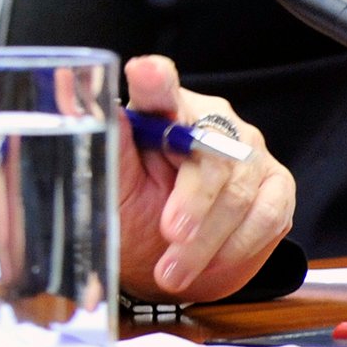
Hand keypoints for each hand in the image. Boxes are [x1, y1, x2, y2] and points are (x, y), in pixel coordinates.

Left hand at [116, 55, 295, 302]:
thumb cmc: (132, 211)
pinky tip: (214, 263)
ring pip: (236, 191)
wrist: (165, 258)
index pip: (157, 85)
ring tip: (175, 272)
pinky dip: (240, 244)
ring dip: (207, 240)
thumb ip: (106, 143)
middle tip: (170, 236)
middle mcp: (208, 118)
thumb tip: (71, 90)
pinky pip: (268, 214)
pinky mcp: (276, 184)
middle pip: (207, 152)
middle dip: (190, 203)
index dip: (154, 80)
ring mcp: (247, 150)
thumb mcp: (111, 185)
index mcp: (158, 108)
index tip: (146, 74)